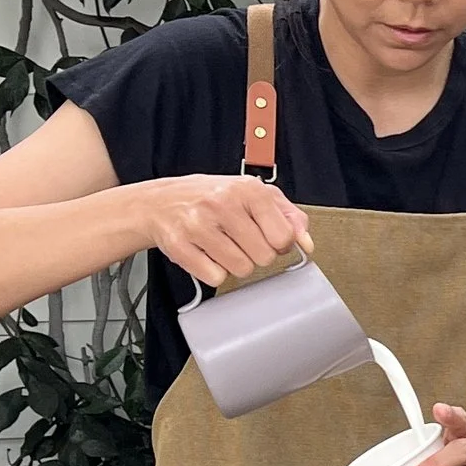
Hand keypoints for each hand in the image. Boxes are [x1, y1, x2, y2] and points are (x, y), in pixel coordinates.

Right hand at [142, 174, 310, 288]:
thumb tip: (306, 242)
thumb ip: (287, 215)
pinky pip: (215, 277)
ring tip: (222, 245)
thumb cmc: (209, 197)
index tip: (267, 237)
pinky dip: (213, 271)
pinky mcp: (180, 246)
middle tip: (240, 240)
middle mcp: (222, 203)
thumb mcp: (252, 194)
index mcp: (246, 188)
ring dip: (235, 264)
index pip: (283, 235)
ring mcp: (199, 224)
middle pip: (264, 257)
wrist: (159, 202)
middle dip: (256, 254)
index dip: (278, 243)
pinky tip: (205, 253)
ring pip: (241, 269)